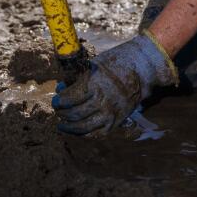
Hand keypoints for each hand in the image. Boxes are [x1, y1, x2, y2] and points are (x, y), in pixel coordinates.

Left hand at [51, 34, 177, 134]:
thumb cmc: (115, 63)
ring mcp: (110, 112)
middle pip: (73, 114)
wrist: (141, 68)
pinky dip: (85, 134)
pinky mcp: (117, 120)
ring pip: (83, 127)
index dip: (59, 101)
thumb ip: (78, 78)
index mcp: (93, 84)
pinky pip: (97, 133)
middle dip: (62, 113)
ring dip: (70, 127)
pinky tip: (78, 130)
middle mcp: (101, 100)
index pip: (68, 99)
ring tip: (62, 125)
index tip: (56, 100)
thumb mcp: (94, 65)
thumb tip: (61, 88)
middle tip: (59, 111)